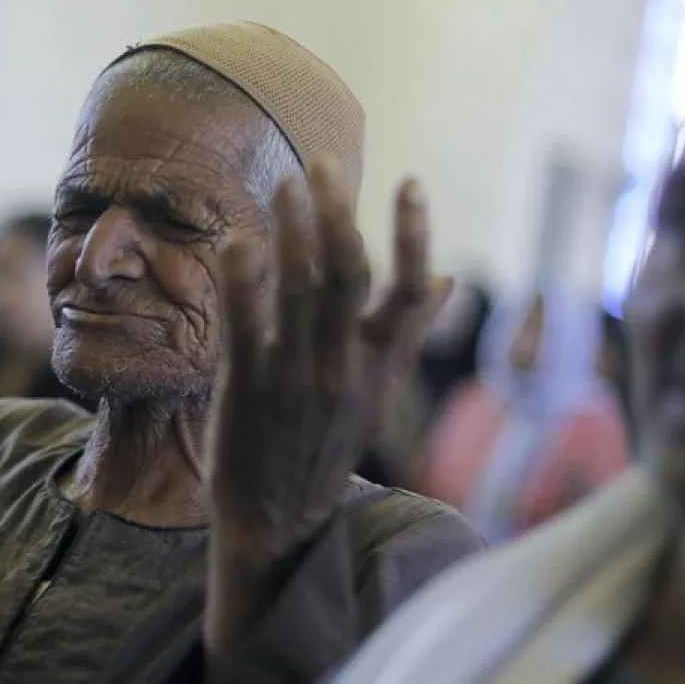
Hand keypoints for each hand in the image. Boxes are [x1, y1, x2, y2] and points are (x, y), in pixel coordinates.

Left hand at [206, 159, 450, 649]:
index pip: (409, 292)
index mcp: (380, 365)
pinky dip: (243, 279)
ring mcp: (296, 376)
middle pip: (348, 275)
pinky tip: (237, 239)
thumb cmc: (325, 444)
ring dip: (291, 231)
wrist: (278, 520)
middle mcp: (344, 367)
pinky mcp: (248, 387)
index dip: (413, 236)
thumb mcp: (379, 393)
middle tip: (322, 163)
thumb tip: (447, 282)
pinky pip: (245, 322)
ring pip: (299, 289)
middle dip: (337, 214)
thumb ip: (406, 334)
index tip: (410, 184)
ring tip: (284, 185)